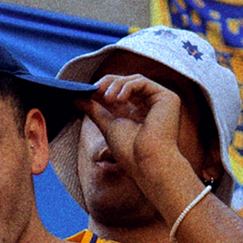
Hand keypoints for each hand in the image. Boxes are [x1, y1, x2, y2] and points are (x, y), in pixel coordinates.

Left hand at [82, 74, 205, 214]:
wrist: (147, 163)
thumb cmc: (130, 151)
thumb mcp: (107, 125)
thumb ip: (93, 110)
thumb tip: (75, 98)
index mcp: (138, 111)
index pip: (121, 90)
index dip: (105, 87)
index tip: (88, 91)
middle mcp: (150, 104)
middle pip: (128, 82)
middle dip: (109, 83)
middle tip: (95, 90)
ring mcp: (160, 101)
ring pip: (134, 79)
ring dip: (116, 85)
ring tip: (107, 99)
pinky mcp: (168, 98)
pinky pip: (143, 82)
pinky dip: (127, 87)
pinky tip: (118, 99)